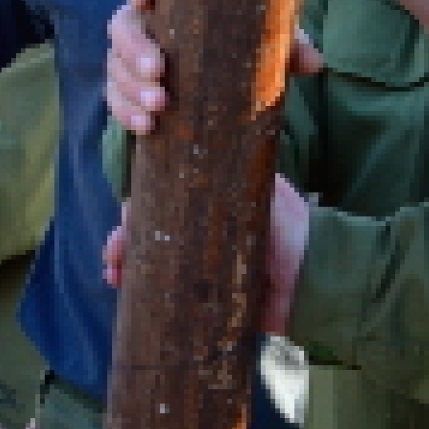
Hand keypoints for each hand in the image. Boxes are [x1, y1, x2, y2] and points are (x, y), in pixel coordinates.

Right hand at [103, 175, 309, 334]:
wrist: (314, 281)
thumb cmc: (293, 230)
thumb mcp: (265, 191)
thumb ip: (240, 168)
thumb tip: (207, 133)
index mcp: (206, 205)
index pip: (161, 200)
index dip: (137, 208)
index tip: (126, 216)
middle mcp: (196, 233)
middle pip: (147, 231)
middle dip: (123, 239)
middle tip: (114, 253)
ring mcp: (195, 264)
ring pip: (147, 261)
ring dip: (124, 264)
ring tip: (114, 273)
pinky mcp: (199, 295)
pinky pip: (161, 291)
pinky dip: (138, 289)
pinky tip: (123, 289)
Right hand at [106, 0, 322, 134]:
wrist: (232, 84)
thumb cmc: (245, 42)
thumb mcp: (268, 40)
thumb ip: (288, 44)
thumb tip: (313, 62)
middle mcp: (146, 20)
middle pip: (122, 23)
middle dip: (135, 49)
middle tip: (160, 72)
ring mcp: (132, 55)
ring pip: (115, 63)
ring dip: (131, 85)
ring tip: (159, 107)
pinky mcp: (130, 88)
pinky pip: (115, 97)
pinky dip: (126, 112)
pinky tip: (146, 127)